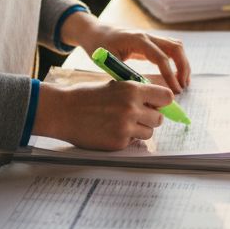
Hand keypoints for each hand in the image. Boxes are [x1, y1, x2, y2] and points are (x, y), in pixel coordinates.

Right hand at [33, 79, 173, 150]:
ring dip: (140, 129)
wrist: (63, 111)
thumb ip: (135, 93)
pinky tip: (111, 130)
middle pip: (159, 118)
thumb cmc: (86, 96)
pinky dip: (126, 139)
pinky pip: (133, 143)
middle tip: (137, 115)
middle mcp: (132, 108)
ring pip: (149, 133)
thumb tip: (155, 101)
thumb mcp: (114, 86)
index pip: (166, 97)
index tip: (158, 104)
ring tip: (122, 123)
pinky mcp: (118, 143)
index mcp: (132, 90)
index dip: (163, 101)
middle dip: (150, 117)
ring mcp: (125, 127)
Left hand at [70, 20, 190, 92]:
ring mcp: (150, 37)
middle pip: (175, 48)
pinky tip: (176, 75)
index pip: (161, 57)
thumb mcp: (108, 62)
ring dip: (183, 63)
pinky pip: (170, 48)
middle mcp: (147, 36)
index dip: (170, 75)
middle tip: (182, 87)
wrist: (94, 31)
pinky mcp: (150, 42)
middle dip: (183, 67)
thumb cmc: (98, 46)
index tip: (175, 90)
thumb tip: (142, 90)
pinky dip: (177, 60)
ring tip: (184, 83)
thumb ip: (125, 74)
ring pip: (176, 46)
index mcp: (137, 40)